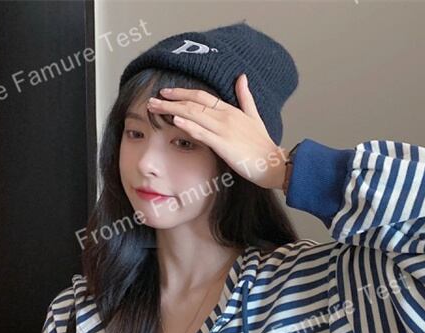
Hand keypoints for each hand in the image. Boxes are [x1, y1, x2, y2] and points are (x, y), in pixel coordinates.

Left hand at [146, 73, 287, 190]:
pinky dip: (188, 125)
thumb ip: (246, 97)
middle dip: (170, 100)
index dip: (182, 92)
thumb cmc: (263, 145)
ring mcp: (224, 130)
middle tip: (151, 100)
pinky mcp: (224, 145)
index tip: (166, 92)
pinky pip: (203, 133)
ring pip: (194, 114)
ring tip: (154, 108)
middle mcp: (225, 116)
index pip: (202, 96)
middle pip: (193, 102)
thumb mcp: (254, 117)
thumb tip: (242, 77)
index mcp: (231, 110)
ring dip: (172, 109)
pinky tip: (175, 120)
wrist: (273, 163)